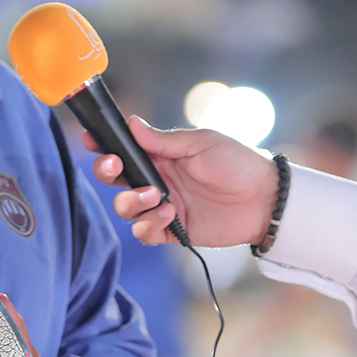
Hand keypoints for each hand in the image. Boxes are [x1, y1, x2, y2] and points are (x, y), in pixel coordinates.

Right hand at [83, 117, 279, 247]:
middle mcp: (156, 180)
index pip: (123, 150)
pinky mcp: (172, 230)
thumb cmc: (237, 162)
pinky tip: (169, 215)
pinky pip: (144, 232)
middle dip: (106, 172)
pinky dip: (148, 224)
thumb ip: (163, 139)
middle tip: (115, 168)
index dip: (103, 146)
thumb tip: (132, 123)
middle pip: (114, 180)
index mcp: (160, 155)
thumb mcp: (200, 143)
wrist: (265, 198)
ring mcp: (162, 206)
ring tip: (156, 197)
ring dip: (131, 202)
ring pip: (124, 208)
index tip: (92, 140)